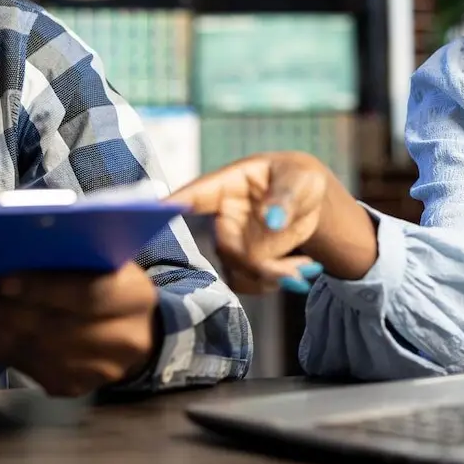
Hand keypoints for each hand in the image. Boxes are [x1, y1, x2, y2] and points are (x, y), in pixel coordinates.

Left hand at [0, 263, 159, 397]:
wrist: (140, 333)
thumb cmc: (111, 283)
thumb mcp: (107, 260)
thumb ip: (73, 253)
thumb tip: (11, 236)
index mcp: (134, 297)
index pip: (88, 295)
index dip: (44, 288)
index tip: (1, 279)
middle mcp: (122, 339)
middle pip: (54, 328)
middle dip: (1, 312)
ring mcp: (97, 370)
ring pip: (33, 352)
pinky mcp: (73, 386)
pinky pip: (25, 368)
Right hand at [168, 152, 377, 294]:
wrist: (309, 204)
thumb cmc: (298, 180)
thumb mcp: (299, 181)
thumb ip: (285, 199)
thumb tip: (271, 219)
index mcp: (229, 185)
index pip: (196, 195)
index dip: (173, 205)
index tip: (154, 213)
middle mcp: (222, 215)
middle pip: (226, 247)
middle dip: (259, 264)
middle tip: (294, 272)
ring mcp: (230, 241)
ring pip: (239, 271)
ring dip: (274, 275)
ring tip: (305, 266)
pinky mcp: (241, 262)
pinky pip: (251, 282)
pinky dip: (277, 281)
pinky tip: (300, 268)